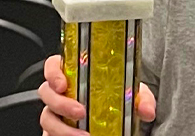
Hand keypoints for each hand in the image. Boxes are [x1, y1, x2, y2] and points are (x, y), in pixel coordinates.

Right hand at [38, 54, 154, 133]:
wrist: (119, 121)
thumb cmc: (119, 100)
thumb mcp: (132, 94)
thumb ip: (141, 98)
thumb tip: (147, 110)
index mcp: (74, 75)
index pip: (53, 66)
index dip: (53, 73)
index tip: (62, 84)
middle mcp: (61, 93)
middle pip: (46, 93)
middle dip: (61, 103)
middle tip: (81, 112)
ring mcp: (56, 114)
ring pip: (47, 118)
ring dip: (63, 128)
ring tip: (83, 135)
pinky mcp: (56, 132)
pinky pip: (50, 135)